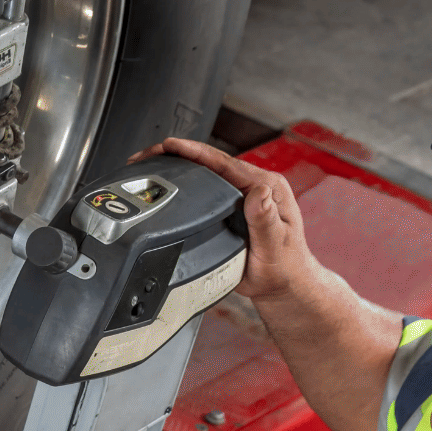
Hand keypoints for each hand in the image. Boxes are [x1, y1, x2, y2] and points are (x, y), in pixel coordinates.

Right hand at [131, 137, 320, 300]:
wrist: (283, 284)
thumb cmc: (283, 268)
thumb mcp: (274, 245)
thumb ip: (265, 219)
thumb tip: (259, 193)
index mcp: (267, 187)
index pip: (225, 162)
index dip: (194, 152)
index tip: (169, 146)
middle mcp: (256, 186)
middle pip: (211, 162)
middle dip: (177, 155)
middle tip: (147, 156)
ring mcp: (244, 195)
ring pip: (207, 173)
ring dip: (178, 167)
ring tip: (149, 165)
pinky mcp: (234, 206)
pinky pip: (207, 187)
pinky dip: (185, 182)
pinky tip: (168, 184)